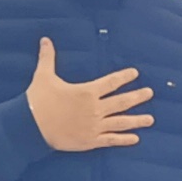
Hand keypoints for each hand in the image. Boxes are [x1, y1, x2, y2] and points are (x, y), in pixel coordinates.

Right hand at [25, 37, 151, 154]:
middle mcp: (95, 109)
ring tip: (151, 119)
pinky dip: (124, 140)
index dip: (124, 77)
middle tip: (150, 93)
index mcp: (87, 92)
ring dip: (137, 120)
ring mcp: (94, 126)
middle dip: (137, 97)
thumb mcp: (43, 76)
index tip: (135, 73)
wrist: (30, 127)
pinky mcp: (90, 141)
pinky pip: (111, 140)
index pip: (111, 82)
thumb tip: (45, 39)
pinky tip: (135, 139)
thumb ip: (47, 57)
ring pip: (121, 122)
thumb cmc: (37, 100)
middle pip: (122, 102)